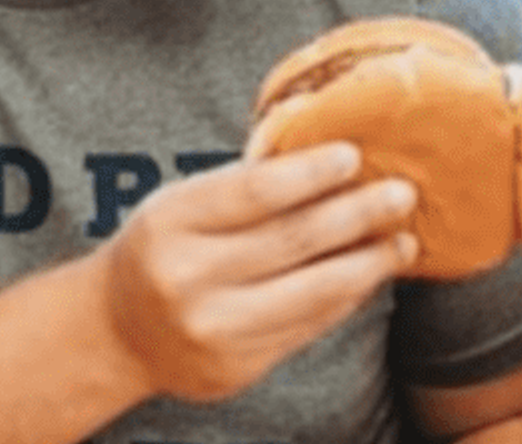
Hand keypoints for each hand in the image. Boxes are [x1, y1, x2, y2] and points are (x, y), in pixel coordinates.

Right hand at [99, 141, 417, 400]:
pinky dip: (346, 299)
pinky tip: (369, 276)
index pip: (256, 190)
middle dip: (359, 214)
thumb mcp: (182, 202)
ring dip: (369, 264)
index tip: (355, 155)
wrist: (117, 332)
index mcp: (171, 222)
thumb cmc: (164, 246)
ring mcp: (212, 330)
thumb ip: (245, 183)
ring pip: (312, 292)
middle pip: (294, 240)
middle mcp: (187, 279)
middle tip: (403, 192)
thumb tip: (336, 154)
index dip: (313, 171)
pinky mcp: (236, 368)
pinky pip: (308, 327)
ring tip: (404, 242)